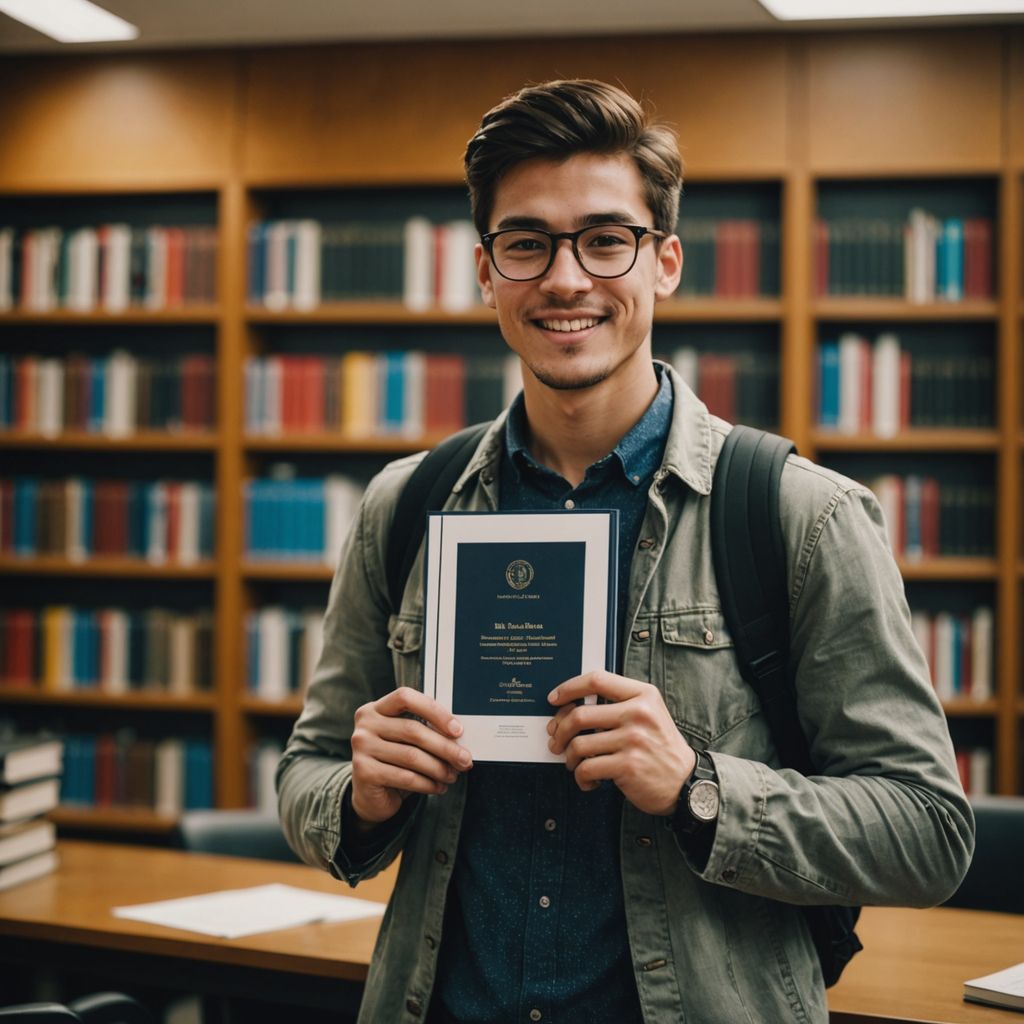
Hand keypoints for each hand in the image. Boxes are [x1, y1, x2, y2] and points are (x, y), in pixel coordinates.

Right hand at [350, 686, 472, 825]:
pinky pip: (405, 777)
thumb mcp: (406, 741)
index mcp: (376, 708)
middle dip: (445, 747)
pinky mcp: (363, 772)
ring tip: (452, 775)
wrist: (370, 795)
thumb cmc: (393, 762)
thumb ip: (424, 731)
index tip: (457, 729)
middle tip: (464, 759)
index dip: (434, 711)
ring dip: (439, 768)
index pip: (405, 697)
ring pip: (411, 756)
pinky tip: (438, 787)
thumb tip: (458, 736)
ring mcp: (362, 747)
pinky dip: (427, 784)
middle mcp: (366, 724)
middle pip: (413, 730)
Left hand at [547, 671, 694, 816]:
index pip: (596, 680)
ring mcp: (632, 740)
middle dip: (559, 730)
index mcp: (642, 695)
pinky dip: (581, 777)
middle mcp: (638, 713)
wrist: (686, 782)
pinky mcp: (627, 766)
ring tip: (573, 763)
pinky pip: (587, 769)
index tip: (554, 698)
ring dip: (569, 757)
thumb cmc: (661, 747)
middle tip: (556, 740)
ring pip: (579, 745)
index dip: (569, 688)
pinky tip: (589, 780)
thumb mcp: (649, 713)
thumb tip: (570, 708)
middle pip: (580, 714)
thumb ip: (618, 703)